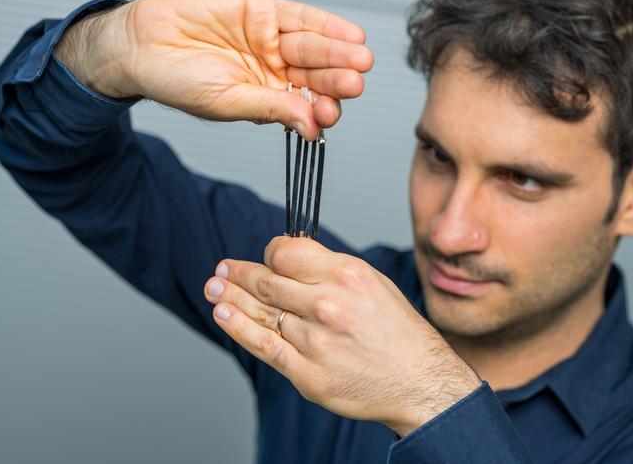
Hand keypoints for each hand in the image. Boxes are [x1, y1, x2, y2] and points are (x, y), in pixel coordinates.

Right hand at [55, 0, 373, 139]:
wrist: (141, 44)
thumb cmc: (176, 80)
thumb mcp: (226, 101)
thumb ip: (270, 108)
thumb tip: (310, 128)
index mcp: (268, 97)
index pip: (305, 105)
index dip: (321, 109)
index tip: (330, 115)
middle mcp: (275, 69)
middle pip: (316, 75)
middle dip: (337, 80)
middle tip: (354, 84)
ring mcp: (271, 40)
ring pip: (314, 46)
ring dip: (338, 53)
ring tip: (359, 59)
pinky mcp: (263, 10)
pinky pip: (301, 17)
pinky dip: (326, 25)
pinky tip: (349, 35)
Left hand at [203, 237, 481, 435]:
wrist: (419, 380)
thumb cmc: (396, 331)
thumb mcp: (372, 282)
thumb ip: (328, 268)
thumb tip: (287, 258)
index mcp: (347, 275)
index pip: (286, 253)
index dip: (269, 253)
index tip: (265, 257)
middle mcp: (329, 305)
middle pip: (267, 281)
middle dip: (239, 273)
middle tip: (222, 270)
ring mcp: (316, 341)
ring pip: (260, 312)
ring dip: (230, 298)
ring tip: (213, 288)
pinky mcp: (308, 374)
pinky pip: (264, 346)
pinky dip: (239, 328)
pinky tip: (224, 316)